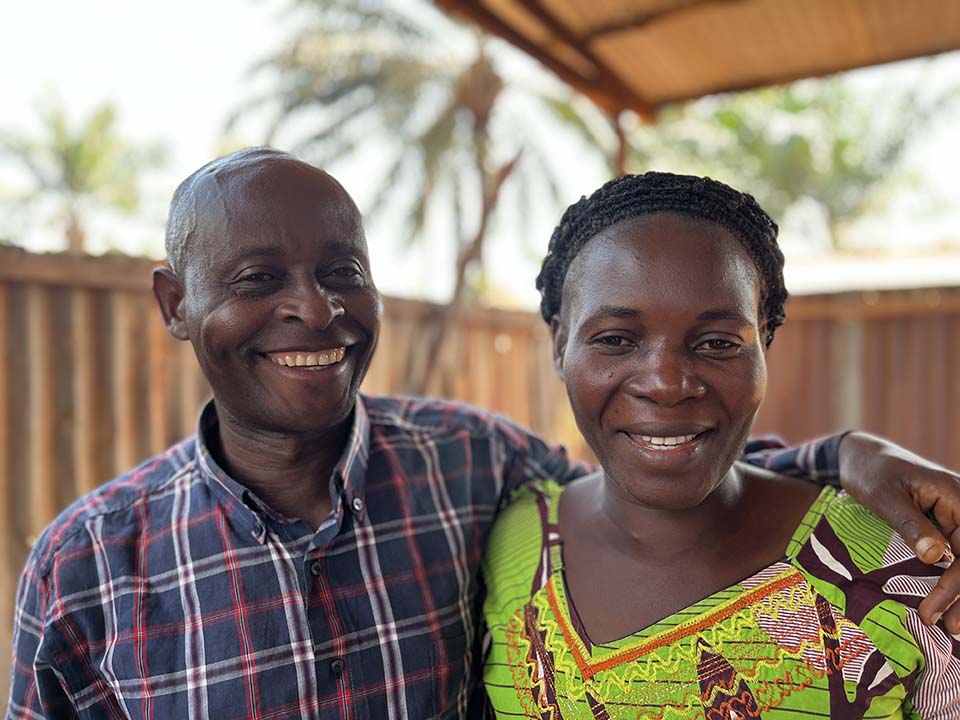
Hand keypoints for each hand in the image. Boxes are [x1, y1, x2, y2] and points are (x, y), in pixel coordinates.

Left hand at [838, 431, 959, 629]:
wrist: (860, 456)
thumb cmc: (870, 470)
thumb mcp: (883, 495)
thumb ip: (909, 523)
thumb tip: (935, 557)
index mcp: (956, 496)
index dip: (957, 582)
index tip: (934, 609)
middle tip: (947, 628)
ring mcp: (955, 519)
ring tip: (948, 626)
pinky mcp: (943, 528)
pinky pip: (954, 557)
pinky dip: (951, 581)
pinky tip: (944, 604)